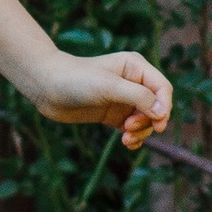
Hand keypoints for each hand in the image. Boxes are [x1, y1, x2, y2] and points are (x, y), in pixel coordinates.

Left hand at [30, 47, 172, 148]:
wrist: (46, 87)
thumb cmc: (76, 79)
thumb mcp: (109, 86)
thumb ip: (138, 97)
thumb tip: (162, 112)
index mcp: (136, 67)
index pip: (163, 89)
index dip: (164, 107)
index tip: (156, 123)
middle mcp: (133, 82)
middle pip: (157, 107)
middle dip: (149, 121)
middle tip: (130, 128)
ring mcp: (123, 99)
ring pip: (146, 120)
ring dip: (141, 132)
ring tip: (126, 138)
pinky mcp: (113, 115)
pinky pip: (133, 129)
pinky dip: (134, 138)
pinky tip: (127, 143)